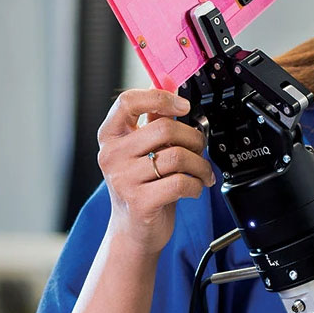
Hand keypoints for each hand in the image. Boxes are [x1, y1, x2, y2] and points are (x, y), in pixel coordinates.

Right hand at [96, 88, 214, 255]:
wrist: (134, 230)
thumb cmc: (142, 184)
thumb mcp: (143, 148)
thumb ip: (154, 116)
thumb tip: (168, 82)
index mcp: (111, 136)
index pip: (127, 101)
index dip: (160, 98)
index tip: (183, 106)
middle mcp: (112, 156)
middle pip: (164, 128)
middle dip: (193, 137)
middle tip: (200, 147)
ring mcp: (123, 180)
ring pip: (177, 156)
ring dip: (200, 163)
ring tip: (202, 171)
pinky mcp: (139, 202)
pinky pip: (181, 182)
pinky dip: (197, 184)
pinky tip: (195, 187)